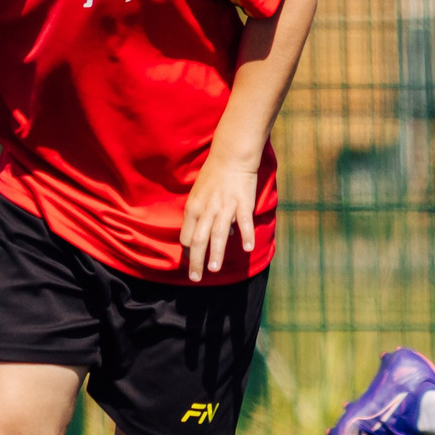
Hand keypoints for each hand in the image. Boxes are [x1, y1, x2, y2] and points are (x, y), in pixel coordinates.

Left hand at [180, 163, 260, 281]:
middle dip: (195, 262)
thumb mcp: (200, 195)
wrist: (231, 156)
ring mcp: (225, 207)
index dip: (188, 251)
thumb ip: (203, 216)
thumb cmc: (214, 176)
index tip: (192, 260)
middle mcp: (206, 209)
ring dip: (216, 254)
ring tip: (214, 270)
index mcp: (193, 208)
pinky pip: (243, 222)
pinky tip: (247, 248)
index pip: (186, 236)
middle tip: (196, 278)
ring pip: (218, 234)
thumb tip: (219, 236)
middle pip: (198, 240)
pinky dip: (245, 235)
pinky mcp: (242, 203)